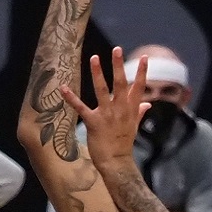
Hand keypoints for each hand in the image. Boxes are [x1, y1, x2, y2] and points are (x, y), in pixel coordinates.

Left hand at [58, 47, 147, 168]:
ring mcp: (107, 115)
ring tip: (94, 58)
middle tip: (116, 49)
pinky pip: (81, 107)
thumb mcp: (134, 126)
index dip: (142, 71)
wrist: (116, 162)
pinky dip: (71, 98)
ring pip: (102, 90)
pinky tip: (63, 88)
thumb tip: (148, 104)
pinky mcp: (93, 122)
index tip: (144, 57)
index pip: (139, 86)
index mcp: (131, 109)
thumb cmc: (124, 144)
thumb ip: (140, 112)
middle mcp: (121, 109)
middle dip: (118, 65)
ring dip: (98, 74)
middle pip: (121, 83)